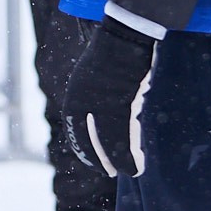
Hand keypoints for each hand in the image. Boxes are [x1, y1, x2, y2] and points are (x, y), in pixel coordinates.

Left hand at [62, 19, 158, 177]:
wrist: (123, 39)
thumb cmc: (111, 54)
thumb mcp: (91, 78)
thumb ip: (92, 98)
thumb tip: (98, 116)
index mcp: (74, 97)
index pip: (75, 132)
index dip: (84, 150)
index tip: (93, 162)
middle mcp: (83, 104)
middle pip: (89, 142)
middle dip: (99, 160)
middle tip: (109, 172)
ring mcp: (101, 106)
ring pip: (108, 144)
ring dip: (118, 161)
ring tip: (128, 171)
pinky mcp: (121, 106)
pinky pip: (124, 138)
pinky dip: (129, 155)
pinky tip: (136, 165)